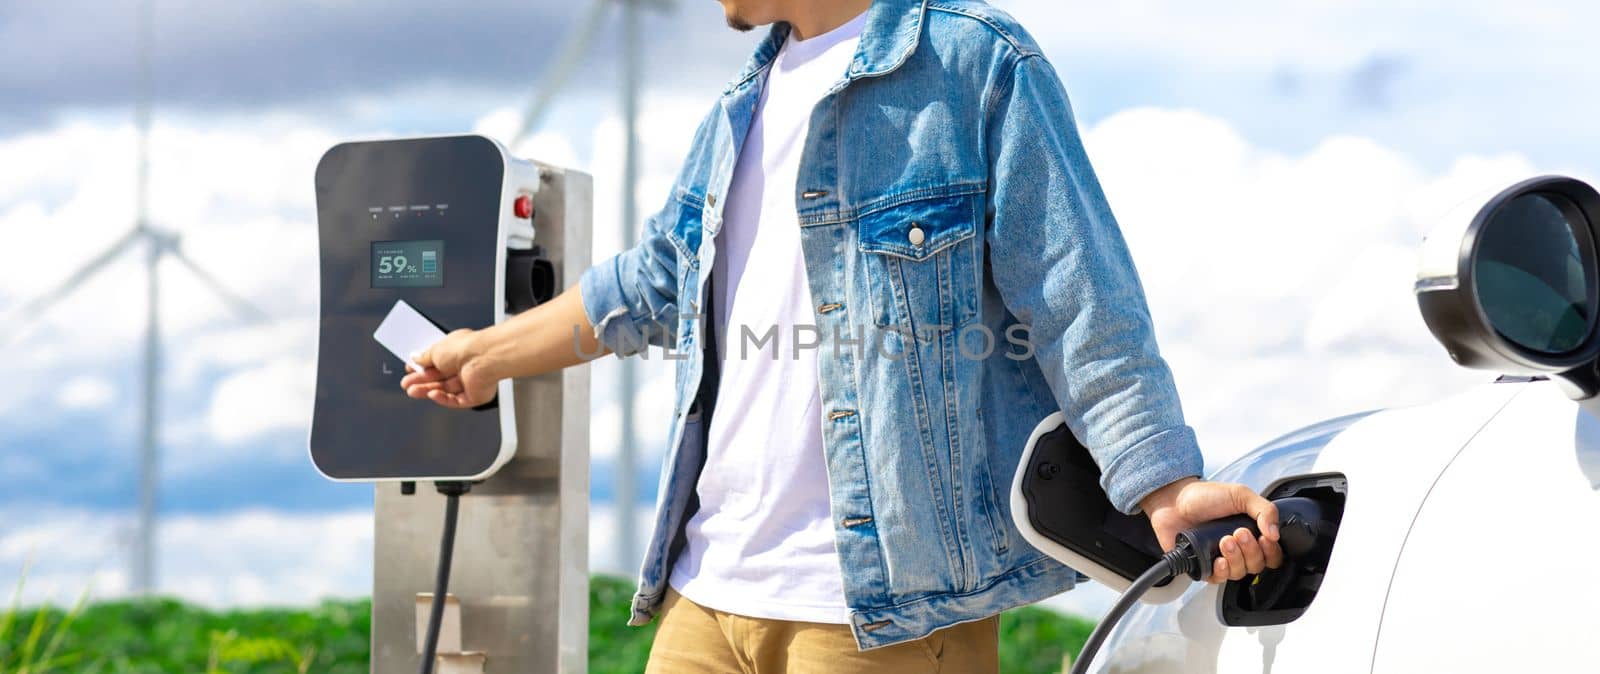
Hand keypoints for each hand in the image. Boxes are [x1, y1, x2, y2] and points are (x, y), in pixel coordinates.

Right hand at [399, 328, 499, 408]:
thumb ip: (425, 357)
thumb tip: (416, 358)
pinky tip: (432, 395)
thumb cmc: (466, 348)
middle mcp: (466, 366)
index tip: (410, 370)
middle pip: (440, 378)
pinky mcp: (476, 395)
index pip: (438, 362)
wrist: (483, 358)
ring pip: (446, 390)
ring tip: (413, 391)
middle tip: (407, 384)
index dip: (423, 367)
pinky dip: (443, 398)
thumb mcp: (436, 349)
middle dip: (422, 382)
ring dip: (429, 391)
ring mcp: (472, 381)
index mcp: (459, 351)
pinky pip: (456, 401)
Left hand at [1139, 477, 1282, 582]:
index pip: (1272, 554)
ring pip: (1239, 573)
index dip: (1271, 551)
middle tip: (1239, 533)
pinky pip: (1218, 579)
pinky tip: (1218, 560)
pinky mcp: (1203, 566)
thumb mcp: (1240, 494)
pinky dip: (1221, 572)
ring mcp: (1221, 558)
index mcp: (1251, 532)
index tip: (1264, 538)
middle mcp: (1238, 549)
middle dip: (1251, 551)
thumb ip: (1264, 510)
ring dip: (1236, 559)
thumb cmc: (1205, 496)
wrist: (1173, 500)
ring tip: (1224, 540)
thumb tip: (1275, 533)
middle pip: (1257, 565)